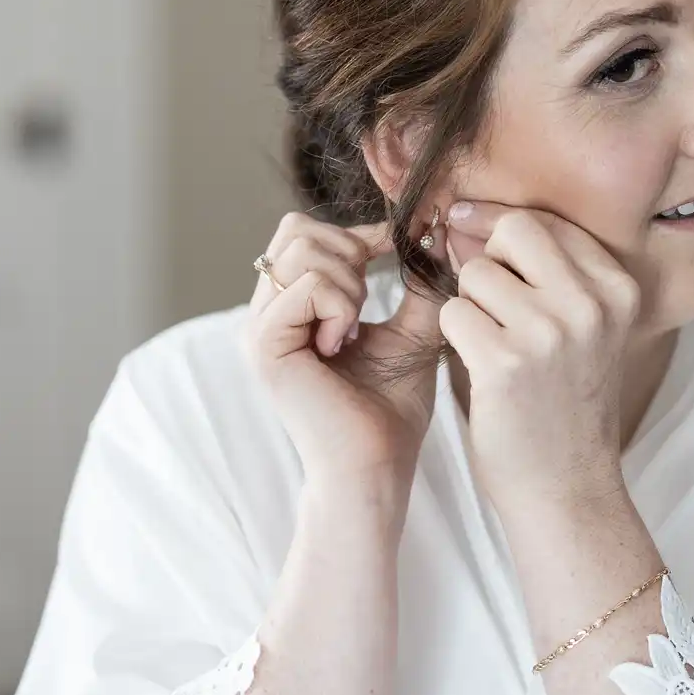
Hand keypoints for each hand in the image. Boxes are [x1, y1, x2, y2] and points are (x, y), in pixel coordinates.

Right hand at [247, 213, 441, 503]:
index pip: (306, 233)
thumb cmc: (390, 409)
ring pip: (302, 250)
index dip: (358, 232)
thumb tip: (435, 231)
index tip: (397, 247)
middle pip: (296, 229)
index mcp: (292, 308)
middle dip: (348, 251)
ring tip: (355, 330)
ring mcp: (259, 327)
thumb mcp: (413, 332)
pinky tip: (344, 343)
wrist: (374, 465)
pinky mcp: (265, 345)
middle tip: (368, 304)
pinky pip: (306, 284)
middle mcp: (266, 313)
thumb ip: (419, 283)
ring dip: (348, 282)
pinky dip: (340, 305)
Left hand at [436, 201, 639, 516]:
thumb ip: (546, 273)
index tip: (482, 248)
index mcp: (618, 289)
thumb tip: (466, 216)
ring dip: (470, 306)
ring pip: (475, 274)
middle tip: (493, 307)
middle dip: (488, 261)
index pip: (546, 222)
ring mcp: (550, 332)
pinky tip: (480, 368)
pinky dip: (454, 337)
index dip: (503, 232)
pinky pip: (452, 313)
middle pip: (511, 231)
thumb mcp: (584, 329)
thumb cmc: (566, 404)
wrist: (568, 487)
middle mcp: (591, 304)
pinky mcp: (506, 362)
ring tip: (494, 347)